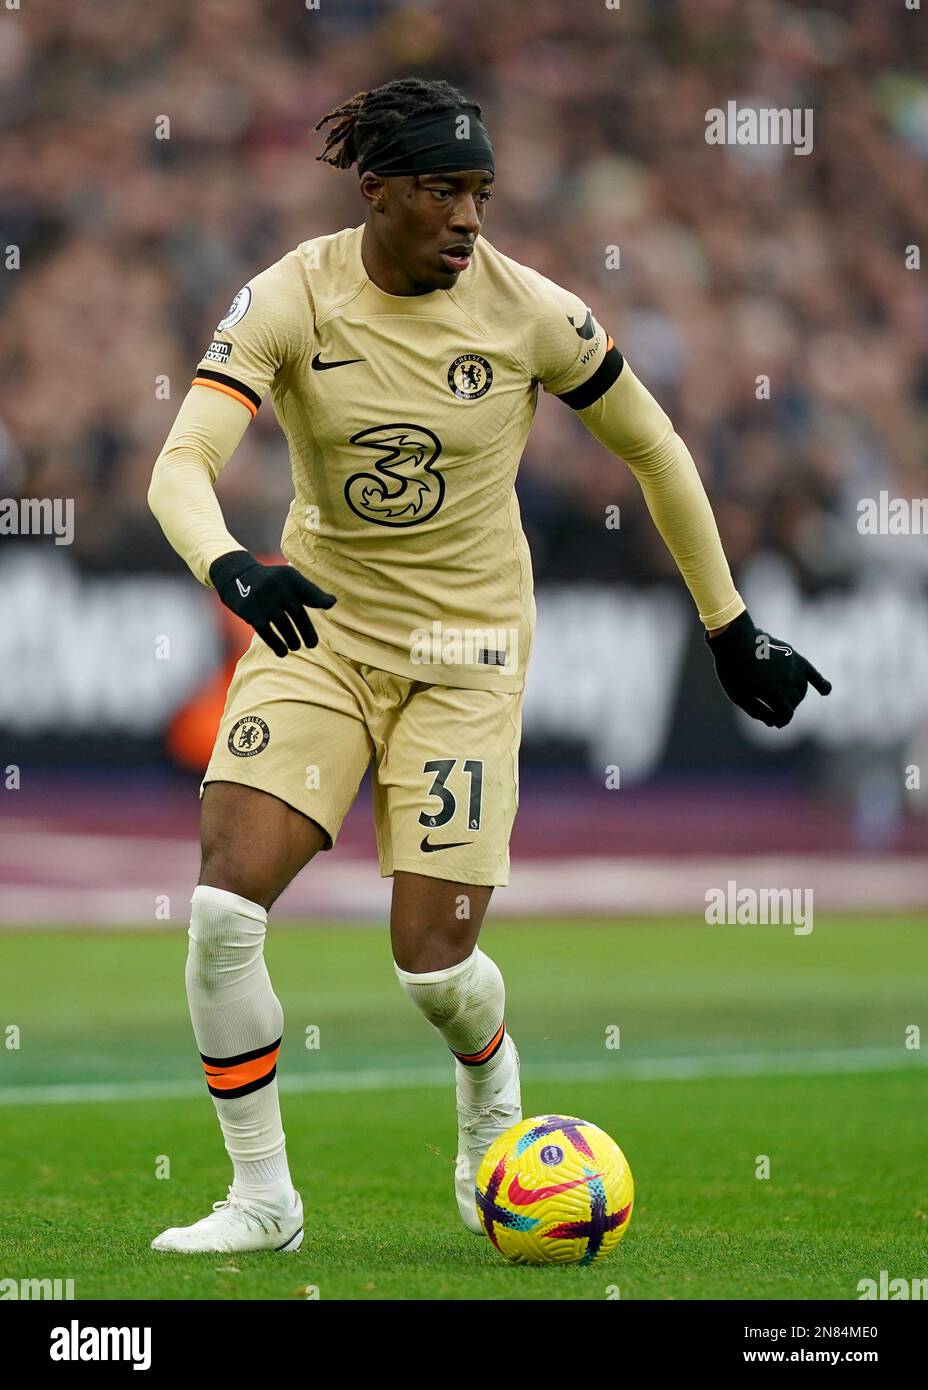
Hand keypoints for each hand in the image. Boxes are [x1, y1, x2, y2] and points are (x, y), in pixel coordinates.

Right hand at [209, 549, 335, 657]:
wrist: (236, 576)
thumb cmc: (270, 582)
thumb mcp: (288, 579)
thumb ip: (309, 592)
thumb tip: (332, 603)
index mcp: (289, 577)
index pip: (308, 590)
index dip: (319, 598)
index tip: (330, 604)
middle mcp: (277, 587)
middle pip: (298, 613)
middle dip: (307, 632)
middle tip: (312, 645)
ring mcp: (264, 600)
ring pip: (284, 625)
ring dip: (292, 640)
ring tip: (295, 647)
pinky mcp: (251, 613)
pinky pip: (267, 632)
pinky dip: (276, 644)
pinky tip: (282, 652)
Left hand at [706, 610, 831, 727]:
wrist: (736, 640)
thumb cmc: (733, 670)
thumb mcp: (739, 696)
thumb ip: (757, 712)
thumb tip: (773, 723)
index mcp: (775, 694)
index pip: (786, 715)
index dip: (780, 721)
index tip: (774, 723)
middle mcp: (788, 682)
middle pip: (793, 703)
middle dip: (784, 708)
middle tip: (773, 709)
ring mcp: (793, 668)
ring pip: (802, 690)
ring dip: (795, 697)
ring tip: (785, 699)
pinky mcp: (794, 657)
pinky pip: (812, 673)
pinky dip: (821, 683)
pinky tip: (826, 691)